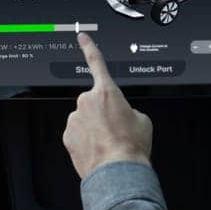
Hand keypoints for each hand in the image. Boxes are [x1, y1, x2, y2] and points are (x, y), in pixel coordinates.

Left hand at [62, 32, 152, 178]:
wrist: (119, 172)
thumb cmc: (132, 146)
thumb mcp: (143, 120)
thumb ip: (129, 109)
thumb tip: (123, 114)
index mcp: (107, 92)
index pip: (97, 63)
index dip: (89, 47)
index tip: (82, 37)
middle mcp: (87, 101)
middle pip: (94, 101)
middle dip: (102, 112)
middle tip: (115, 129)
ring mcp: (75, 119)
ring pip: (84, 119)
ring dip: (94, 128)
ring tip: (108, 143)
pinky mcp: (67, 135)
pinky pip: (77, 133)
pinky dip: (86, 140)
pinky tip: (98, 150)